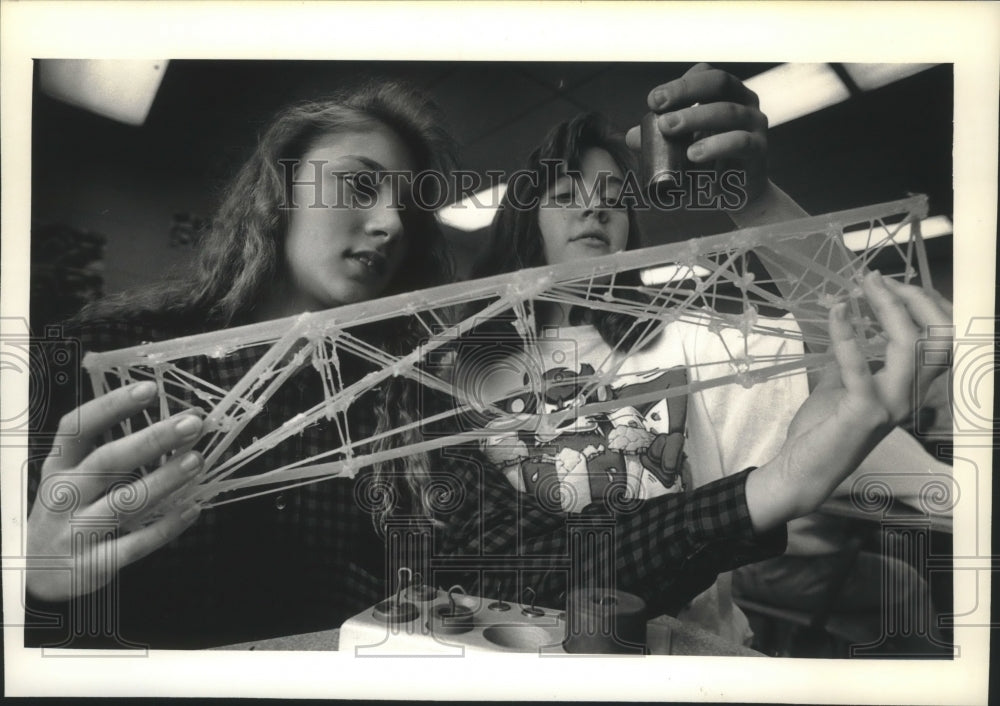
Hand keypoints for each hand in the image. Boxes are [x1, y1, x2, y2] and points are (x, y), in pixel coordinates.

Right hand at [26, 382, 204, 601]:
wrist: (35, 574)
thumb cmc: (69, 513)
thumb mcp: (76, 478)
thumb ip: (120, 452)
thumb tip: (183, 422)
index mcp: (59, 466)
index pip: (78, 427)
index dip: (112, 405)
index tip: (149, 388)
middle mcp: (63, 495)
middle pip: (107, 461)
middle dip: (152, 440)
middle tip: (191, 425)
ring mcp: (75, 531)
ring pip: (124, 502)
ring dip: (164, 480)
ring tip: (196, 461)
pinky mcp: (92, 564)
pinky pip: (134, 544)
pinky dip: (166, 527)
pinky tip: (191, 509)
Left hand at [625, 63, 768, 205]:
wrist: (739, 195)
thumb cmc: (710, 163)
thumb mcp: (683, 147)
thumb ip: (660, 139)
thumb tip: (631, 136)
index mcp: (727, 94)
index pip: (706, 74)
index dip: (680, 83)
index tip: (654, 100)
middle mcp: (745, 102)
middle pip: (718, 83)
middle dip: (685, 91)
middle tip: (658, 107)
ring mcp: (755, 124)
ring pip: (728, 112)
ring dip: (695, 117)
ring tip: (668, 128)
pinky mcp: (759, 150)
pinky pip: (740, 142)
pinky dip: (715, 146)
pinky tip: (693, 154)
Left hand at [746, 272, 952, 530]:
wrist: (800, 471)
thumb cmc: (822, 431)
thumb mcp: (839, 384)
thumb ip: (851, 359)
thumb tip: (849, 324)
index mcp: (909, 388)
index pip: (939, 341)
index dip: (922, 306)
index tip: (888, 284)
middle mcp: (910, 396)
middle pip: (938, 338)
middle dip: (913, 299)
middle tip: (876, 279)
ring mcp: (891, 405)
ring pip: (911, 346)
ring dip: (887, 308)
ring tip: (861, 287)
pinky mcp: (863, 412)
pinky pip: (860, 367)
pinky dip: (848, 335)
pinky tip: (837, 312)